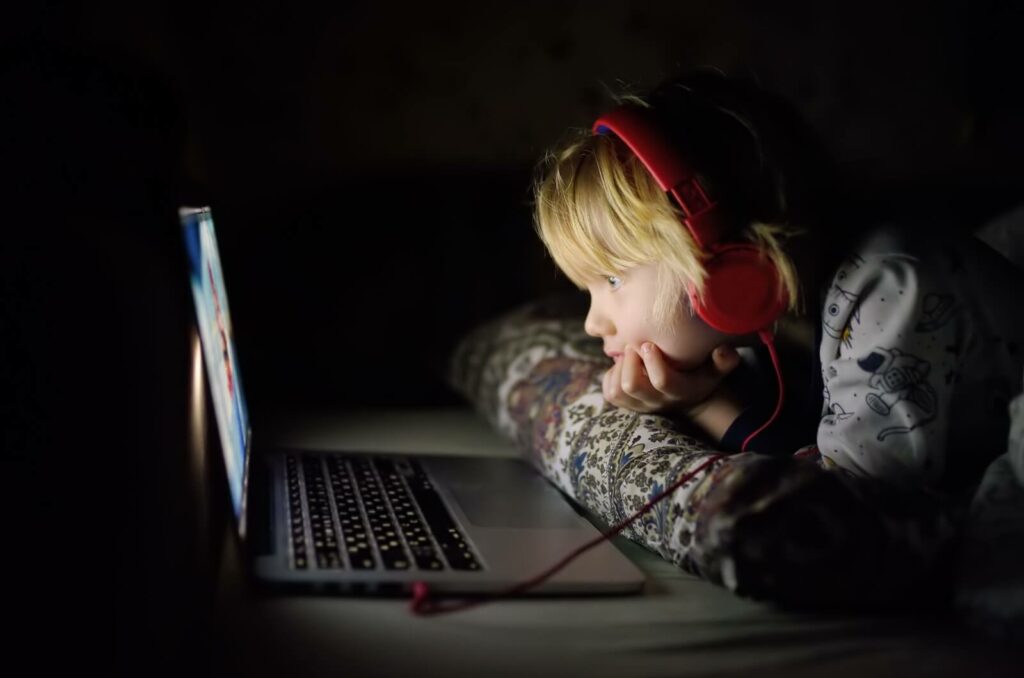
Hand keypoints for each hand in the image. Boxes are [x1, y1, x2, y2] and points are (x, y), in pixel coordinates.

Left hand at [602, 342, 741, 416]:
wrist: (687, 398)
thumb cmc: (700, 375)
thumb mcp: (715, 370)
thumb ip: (724, 361)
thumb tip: (725, 350)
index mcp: (681, 391)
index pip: (662, 381)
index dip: (653, 361)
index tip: (648, 344)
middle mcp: (658, 401)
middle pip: (631, 385)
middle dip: (629, 362)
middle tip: (634, 346)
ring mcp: (640, 405)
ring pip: (617, 390)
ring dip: (619, 368)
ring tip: (629, 355)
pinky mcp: (626, 404)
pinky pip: (609, 392)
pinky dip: (611, 375)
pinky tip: (623, 366)